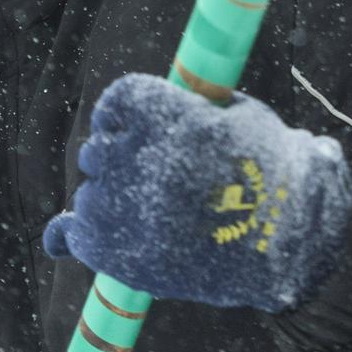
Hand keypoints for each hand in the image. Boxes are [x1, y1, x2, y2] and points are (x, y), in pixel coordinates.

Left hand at [43, 74, 351, 312]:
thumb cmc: (274, 170)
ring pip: (90, 194)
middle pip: (98, 150)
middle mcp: (132, 152)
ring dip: (108, 199)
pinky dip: (69, 234)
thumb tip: (182, 103)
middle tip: (147, 178)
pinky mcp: (116, 250)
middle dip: (117, 160)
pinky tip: (65, 236)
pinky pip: (72, 234)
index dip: (122, 113)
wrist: (286, 237)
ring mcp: (120, 202)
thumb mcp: (241, 117)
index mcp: (163, 112)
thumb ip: (199, 108)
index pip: (118, 101)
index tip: (130, 123)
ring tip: (143, 215)